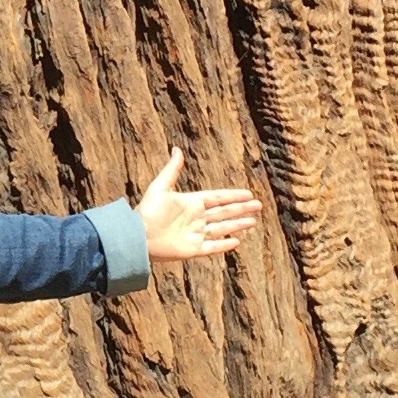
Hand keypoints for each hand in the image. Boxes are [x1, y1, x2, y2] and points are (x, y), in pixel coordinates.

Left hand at [137, 148, 262, 264]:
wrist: (138, 237)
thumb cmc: (147, 211)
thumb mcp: (160, 187)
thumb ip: (172, 169)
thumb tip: (176, 148)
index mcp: (191, 203)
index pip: (218, 198)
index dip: (233, 196)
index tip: (248, 194)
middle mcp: (196, 218)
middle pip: (224, 213)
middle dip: (241, 209)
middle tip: (258, 206)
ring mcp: (196, 234)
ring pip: (222, 229)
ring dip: (237, 225)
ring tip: (253, 222)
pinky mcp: (193, 249)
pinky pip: (213, 247)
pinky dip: (225, 245)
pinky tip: (237, 241)